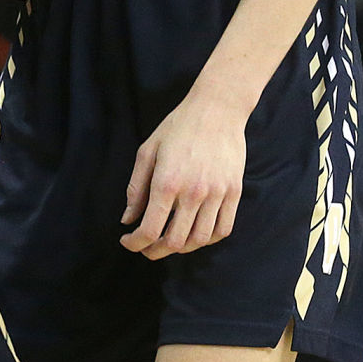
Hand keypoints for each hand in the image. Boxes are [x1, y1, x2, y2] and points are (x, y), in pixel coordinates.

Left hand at [119, 91, 246, 259]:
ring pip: (200, 240)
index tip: (128, 241)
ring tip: (168, 242)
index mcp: (167, 182)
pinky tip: (194, 234)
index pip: (150, 229)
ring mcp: (217, 194)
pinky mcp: (234, 193)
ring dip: (181, 249)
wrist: (216, 110)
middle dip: (155, 251)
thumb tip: (128, 219)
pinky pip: (223, 229)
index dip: (136, 243)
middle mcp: (193, 193)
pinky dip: (207, 239)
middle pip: (174, 241)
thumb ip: (136, 187)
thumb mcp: (148, 151)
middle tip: (145, 247)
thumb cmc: (177, 127)